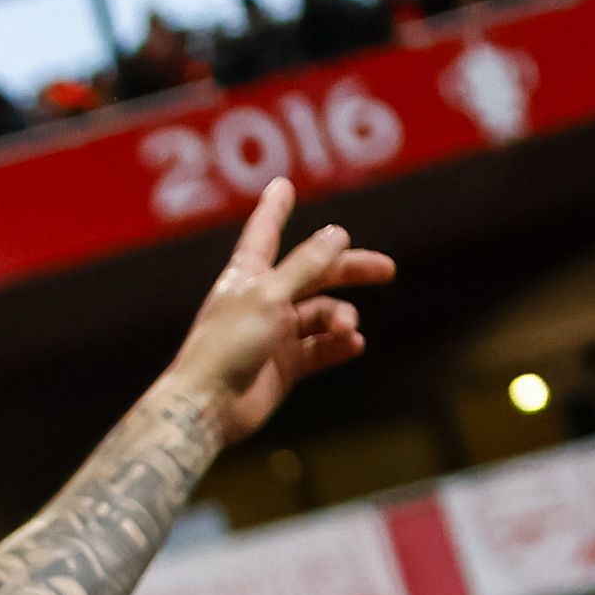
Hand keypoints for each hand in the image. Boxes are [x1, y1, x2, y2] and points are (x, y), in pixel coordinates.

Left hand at [166, 180, 393, 443]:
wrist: (208, 408)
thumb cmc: (227, 346)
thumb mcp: (270, 296)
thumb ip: (306, 265)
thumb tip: (338, 234)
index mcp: (248, 275)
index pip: (265, 232)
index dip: (275, 209)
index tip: (282, 185)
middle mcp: (262, 299)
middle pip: (313, 273)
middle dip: (349, 269)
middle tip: (386, 270)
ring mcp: (274, 334)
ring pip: (321, 314)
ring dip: (340, 317)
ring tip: (347, 328)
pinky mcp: (284, 367)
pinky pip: (320, 349)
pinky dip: (338, 345)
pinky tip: (353, 344)